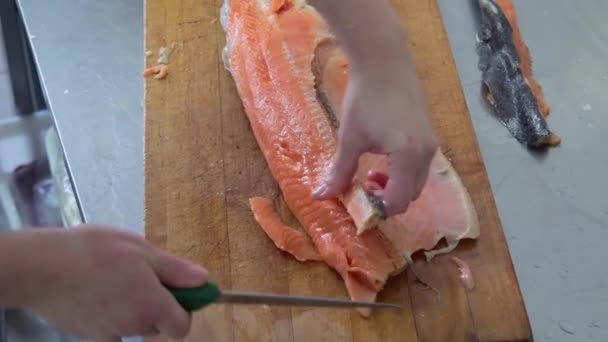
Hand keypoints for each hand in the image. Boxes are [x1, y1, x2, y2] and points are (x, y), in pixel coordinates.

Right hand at [20, 225, 207, 339]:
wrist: (40, 267)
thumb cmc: (93, 252)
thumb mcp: (141, 250)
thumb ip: (175, 269)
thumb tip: (204, 280)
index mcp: (152, 305)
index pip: (182, 325)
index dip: (185, 308)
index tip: (178, 289)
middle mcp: (134, 326)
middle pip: (159, 324)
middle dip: (158, 304)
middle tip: (142, 275)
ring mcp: (110, 333)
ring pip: (135, 325)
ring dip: (134, 308)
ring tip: (116, 279)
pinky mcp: (88, 335)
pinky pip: (111, 329)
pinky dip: (112, 316)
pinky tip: (99, 294)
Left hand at [313, 53, 437, 215]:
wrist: (384, 62)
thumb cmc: (364, 99)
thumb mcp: (350, 138)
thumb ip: (339, 171)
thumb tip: (320, 196)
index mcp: (407, 157)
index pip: (398, 201)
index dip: (378, 208)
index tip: (358, 197)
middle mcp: (426, 154)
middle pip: (411, 195)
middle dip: (388, 198)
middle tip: (364, 184)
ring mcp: (431, 144)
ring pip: (417, 182)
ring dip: (396, 186)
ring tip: (373, 172)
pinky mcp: (430, 135)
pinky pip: (420, 167)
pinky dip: (404, 173)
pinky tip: (385, 156)